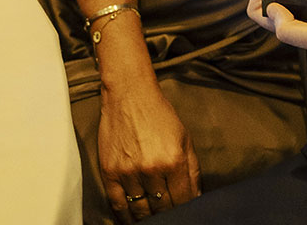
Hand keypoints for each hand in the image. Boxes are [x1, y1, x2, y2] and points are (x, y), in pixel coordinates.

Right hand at [98, 82, 200, 220]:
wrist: (129, 94)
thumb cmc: (159, 115)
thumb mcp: (184, 137)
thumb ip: (192, 170)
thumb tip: (196, 198)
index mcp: (174, 160)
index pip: (183, 200)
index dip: (185, 210)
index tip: (184, 213)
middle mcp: (152, 168)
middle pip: (162, 208)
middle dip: (168, 214)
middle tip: (168, 215)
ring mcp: (129, 172)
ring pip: (141, 210)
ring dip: (148, 217)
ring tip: (153, 218)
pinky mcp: (110, 173)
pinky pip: (118, 206)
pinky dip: (126, 218)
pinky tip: (132, 221)